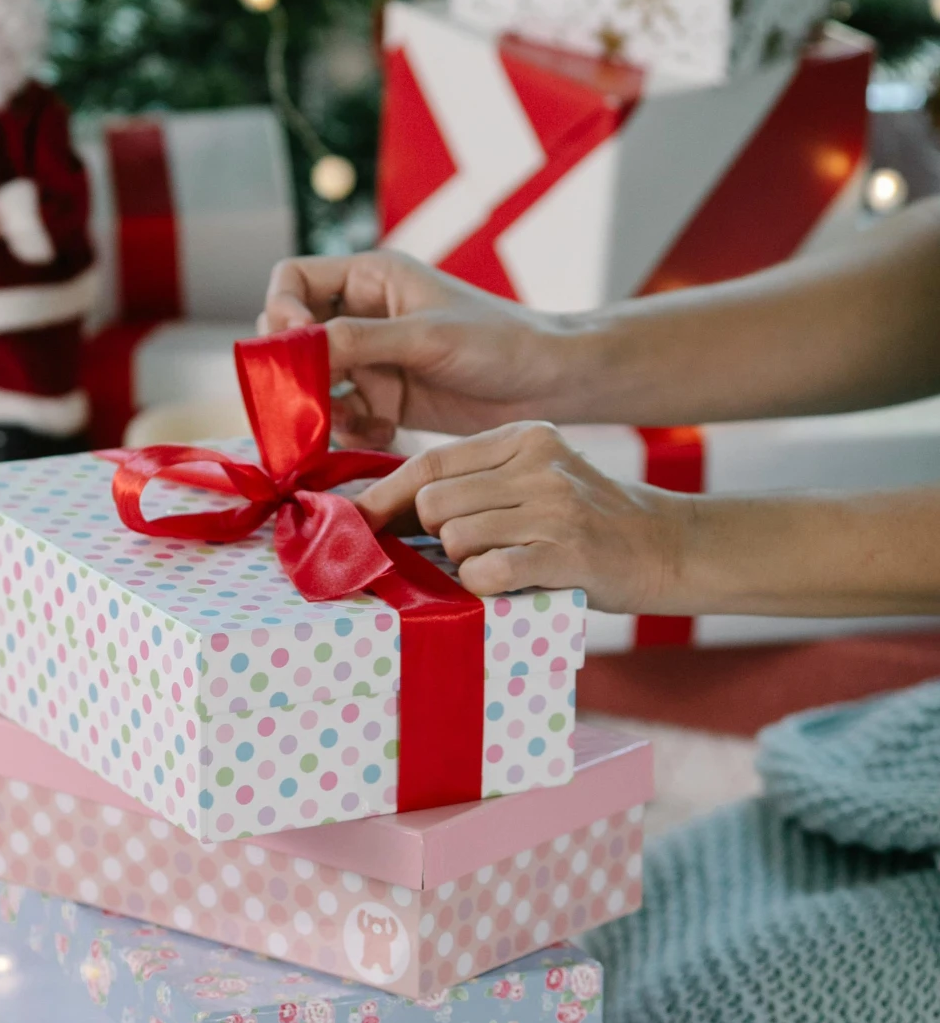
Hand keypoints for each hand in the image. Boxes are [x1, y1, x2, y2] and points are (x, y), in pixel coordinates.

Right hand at [262, 249, 586, 445]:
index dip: (280, 310)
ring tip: (359, 422)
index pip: (292, 279)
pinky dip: (352, 429)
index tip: (292, 347)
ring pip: (314, 381)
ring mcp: (372, 358)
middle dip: (298, 370)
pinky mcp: (384, 397)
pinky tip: (384, 433)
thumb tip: (295, 347)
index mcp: (371, 278)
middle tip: (312, 399)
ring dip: (325, 407)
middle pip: (294, 335)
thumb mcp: (426, 337)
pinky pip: (343, 413)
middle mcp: (363, 314)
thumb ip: (358, 340)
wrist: (547, 385)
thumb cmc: (498, 343)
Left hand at [355, 421, 687, 610]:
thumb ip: (472, 485)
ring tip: (502, 562)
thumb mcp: (532, 479)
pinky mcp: (569, 551)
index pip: (430, 463)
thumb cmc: (583, 520)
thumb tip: (380, 510)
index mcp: (522, 437)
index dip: (384, 497)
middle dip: (434, 536)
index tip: (354, 522)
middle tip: (469, 550)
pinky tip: (508, 582)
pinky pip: (487, 571)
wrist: (666, 546)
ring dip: (463, 563)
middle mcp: (538, 463)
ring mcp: (555, 505)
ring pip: (456, 537)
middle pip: (434, 502)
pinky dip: (484, 584)